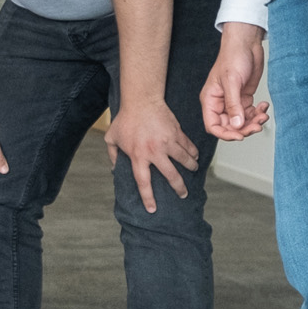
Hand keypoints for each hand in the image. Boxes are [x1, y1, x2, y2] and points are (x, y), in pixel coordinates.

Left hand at [102, 95, 198, 214]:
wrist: (141, 100)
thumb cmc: (126, 119)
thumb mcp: (112, 137)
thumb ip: (113, 154)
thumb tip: (114, 168)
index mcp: (138, 156)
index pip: (144, 182)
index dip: (148, 198)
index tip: (153, 209)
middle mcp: (154, 152)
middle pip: (171, 175)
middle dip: (179, 188)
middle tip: (183, 194)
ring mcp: (168, 142)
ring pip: (184, 160)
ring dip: (191, 167)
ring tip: (193, 171)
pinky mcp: (177, 133)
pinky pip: (188, 146)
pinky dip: (193, 152)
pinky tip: (195, 156)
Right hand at [201, 26, 269, 141]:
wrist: (247, 44)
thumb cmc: (233, 56)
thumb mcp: (232, 81)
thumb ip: (234, 105)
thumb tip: (237, 125)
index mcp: (211, 100)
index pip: (213, 125)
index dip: (225, 134)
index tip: (239, 135)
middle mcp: (221, 102)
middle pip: (229, 126)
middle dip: (244, 128)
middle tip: (256, 126)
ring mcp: (233, 101)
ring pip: (241, 121)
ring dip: (253, 122)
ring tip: (263, 115)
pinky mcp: (245, 98)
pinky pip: (250, 113)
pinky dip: (258, 113)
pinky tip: (264, 106)